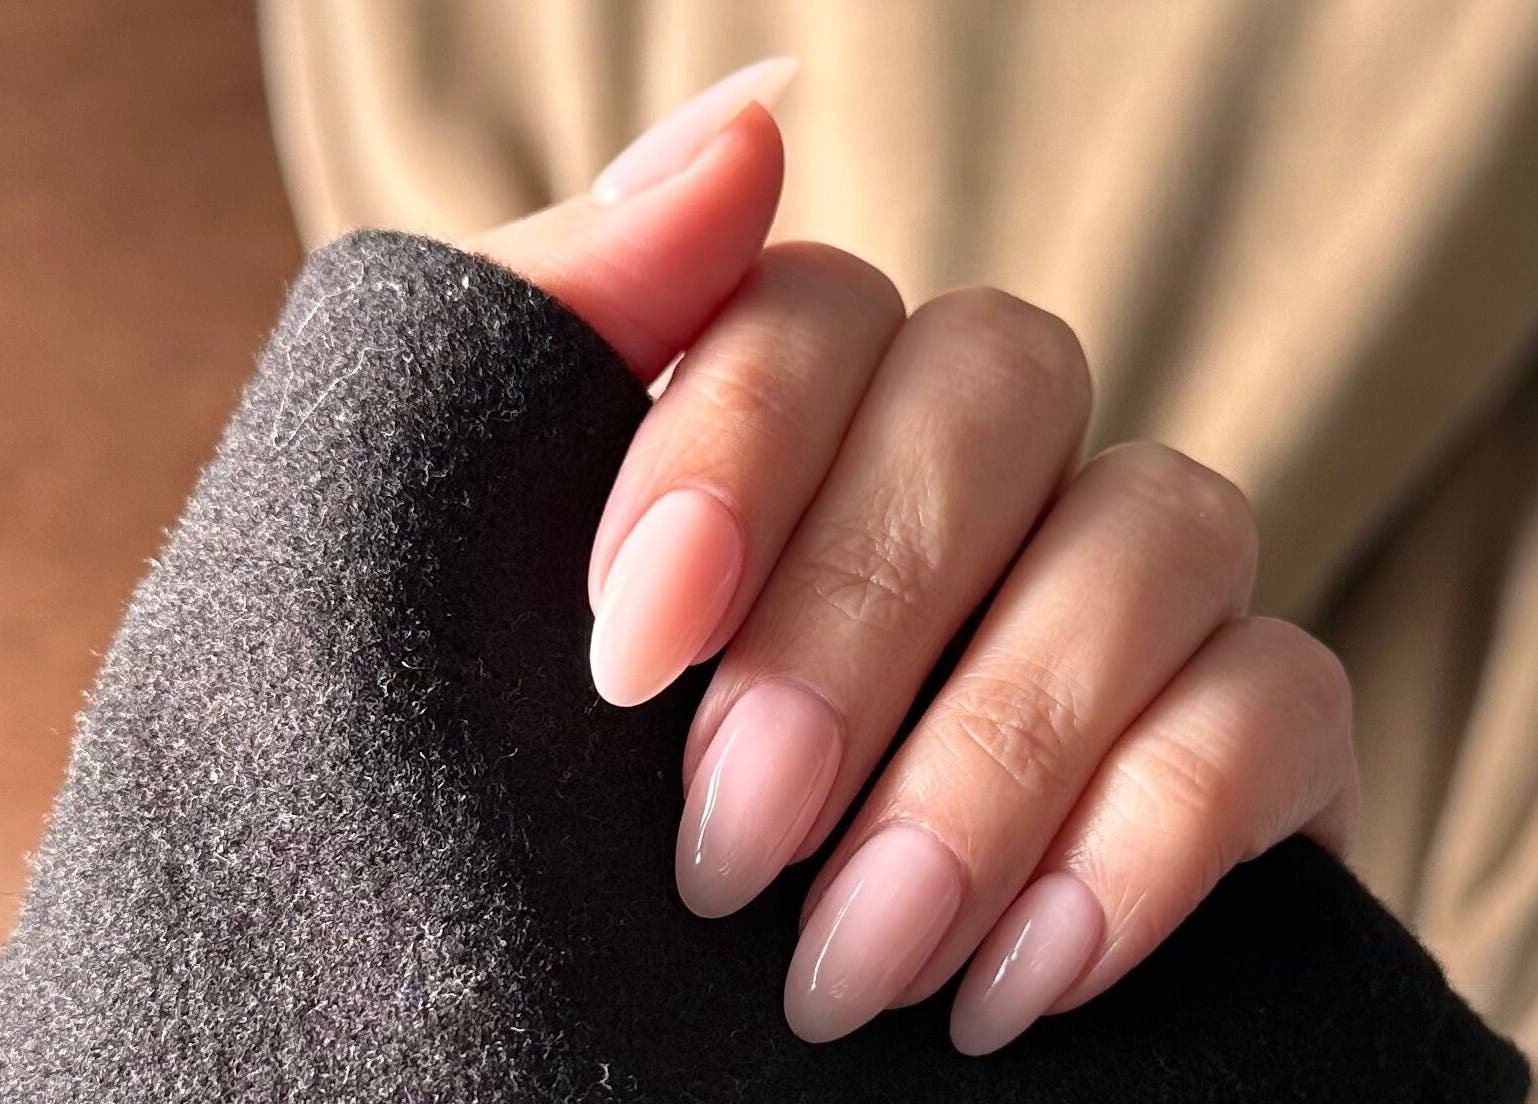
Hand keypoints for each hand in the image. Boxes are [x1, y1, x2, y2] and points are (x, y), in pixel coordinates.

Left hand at [470, 60, 1357, 1055]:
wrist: (592, 1043)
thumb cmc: (510, 797)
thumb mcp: (454, 567)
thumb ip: (556, 328)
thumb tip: (748, 128)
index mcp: (788, 407)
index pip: (813, 302)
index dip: (732, 445)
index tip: (627, 653)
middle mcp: (974, 455)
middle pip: (1001, 383)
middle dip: (861, 618)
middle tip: (727, 845)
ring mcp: (1124, 578)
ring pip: (1160, 528)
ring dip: (997, 753)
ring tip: (851, 962)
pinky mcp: (1248, 727)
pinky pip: (1284, 703)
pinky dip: (1152, 840)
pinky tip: (1014, 982)